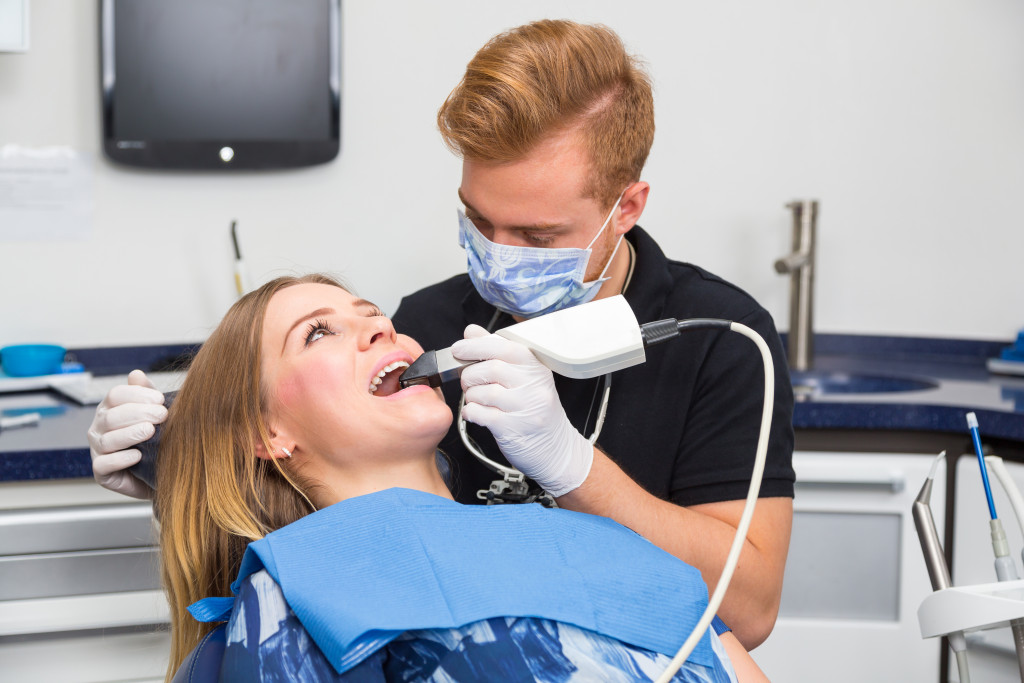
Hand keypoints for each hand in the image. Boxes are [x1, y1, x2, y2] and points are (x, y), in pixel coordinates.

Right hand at [87, 369, 165, 499]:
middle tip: (162, 415)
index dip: (138, 395)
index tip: (161, 400)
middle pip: (112, 416)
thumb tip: (136, 374)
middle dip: (139, 413)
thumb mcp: (154, 412)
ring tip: (151, 431)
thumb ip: (146, 393)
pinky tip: (138, 456)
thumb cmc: (155, 438)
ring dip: (130, 434)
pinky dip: (121, 459)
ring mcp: (97, 450)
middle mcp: (98, 428)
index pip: (116, 395)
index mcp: (109, 408)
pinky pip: (104, 464)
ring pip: (107, 440)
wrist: (159, 472)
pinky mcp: (101, 473)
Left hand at [453, 325, 592, 496]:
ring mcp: (526, 407)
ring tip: (475, 399)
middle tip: (468, 381)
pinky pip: (481, 414)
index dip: (475, 345)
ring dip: (470, 395)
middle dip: (469, 374)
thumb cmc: (534, 409)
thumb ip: (495, 350)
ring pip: (484, 392)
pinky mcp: (514, 429)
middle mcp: (534, 385)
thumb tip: (471, 331)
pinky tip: (475, 413)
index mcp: (536, 366)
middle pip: (490, 369)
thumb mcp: (522, 376)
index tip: (458, 348)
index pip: (503, 346)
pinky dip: (471, 412)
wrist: (555, 447)